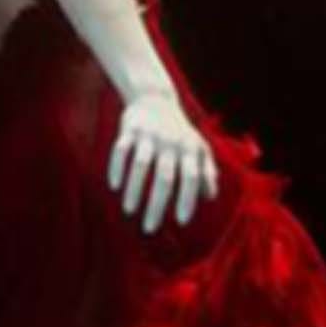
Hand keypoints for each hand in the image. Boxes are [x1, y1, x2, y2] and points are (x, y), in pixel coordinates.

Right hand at [109, 90, 216, 234]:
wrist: (156, 98)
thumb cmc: (180, 131)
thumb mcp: (198, 147)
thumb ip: (206, 171)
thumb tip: (210, 197)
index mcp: (190, 148)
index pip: (191, 177)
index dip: (187, 199)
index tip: (181, 222)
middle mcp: (170, 142)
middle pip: (164, 177)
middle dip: (157, 204)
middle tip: (150, 228)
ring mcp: (149, 134)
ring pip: (141, 165)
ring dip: (135, 190)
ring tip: (129, 211)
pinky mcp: (129, 128)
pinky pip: (121, 150)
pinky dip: (117, 168)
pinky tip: (114, 186)